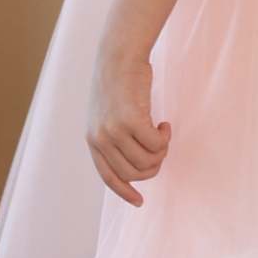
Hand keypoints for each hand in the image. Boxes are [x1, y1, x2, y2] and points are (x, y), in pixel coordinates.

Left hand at [86, 43, 170, 205]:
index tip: (139, 201)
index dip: (124, 191)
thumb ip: (115, 139)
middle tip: (160, 146)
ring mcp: (114, 130)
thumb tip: (134, 168)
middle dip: (153, 165)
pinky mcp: (131, 120)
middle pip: (134, 172)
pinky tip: (163, 123)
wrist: (119, 56)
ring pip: (147, 161)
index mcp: (93, 140)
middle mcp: (100, 139)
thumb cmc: (119, 84)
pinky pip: (155, 144)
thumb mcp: (108, 115)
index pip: (108, 177)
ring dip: (160, 150)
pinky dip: (164, 137)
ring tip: (161, 132)